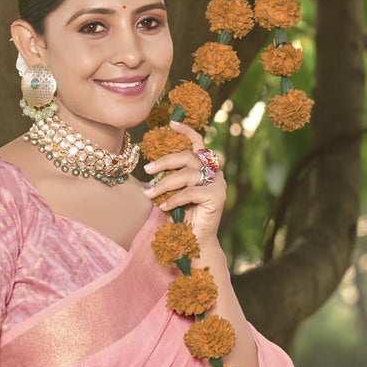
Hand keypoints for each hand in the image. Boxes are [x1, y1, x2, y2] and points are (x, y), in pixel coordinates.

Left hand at [143, 122, 225, 244]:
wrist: (194, 242)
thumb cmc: (181, 217)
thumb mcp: (172, 192)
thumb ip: (169, 177)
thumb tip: (151, 166)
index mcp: (204, 167)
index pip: (197, 143)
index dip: (186, 132)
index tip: (171, 124)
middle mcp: (214, 172)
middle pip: (188, 157)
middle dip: (165, 161)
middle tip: (147, 169)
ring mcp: (218, 183)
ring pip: (187, 174)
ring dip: (165, 184)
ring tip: (150, 194)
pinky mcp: (217, 196)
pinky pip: (190, 192)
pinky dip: (174, 199)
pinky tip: (164, 207)